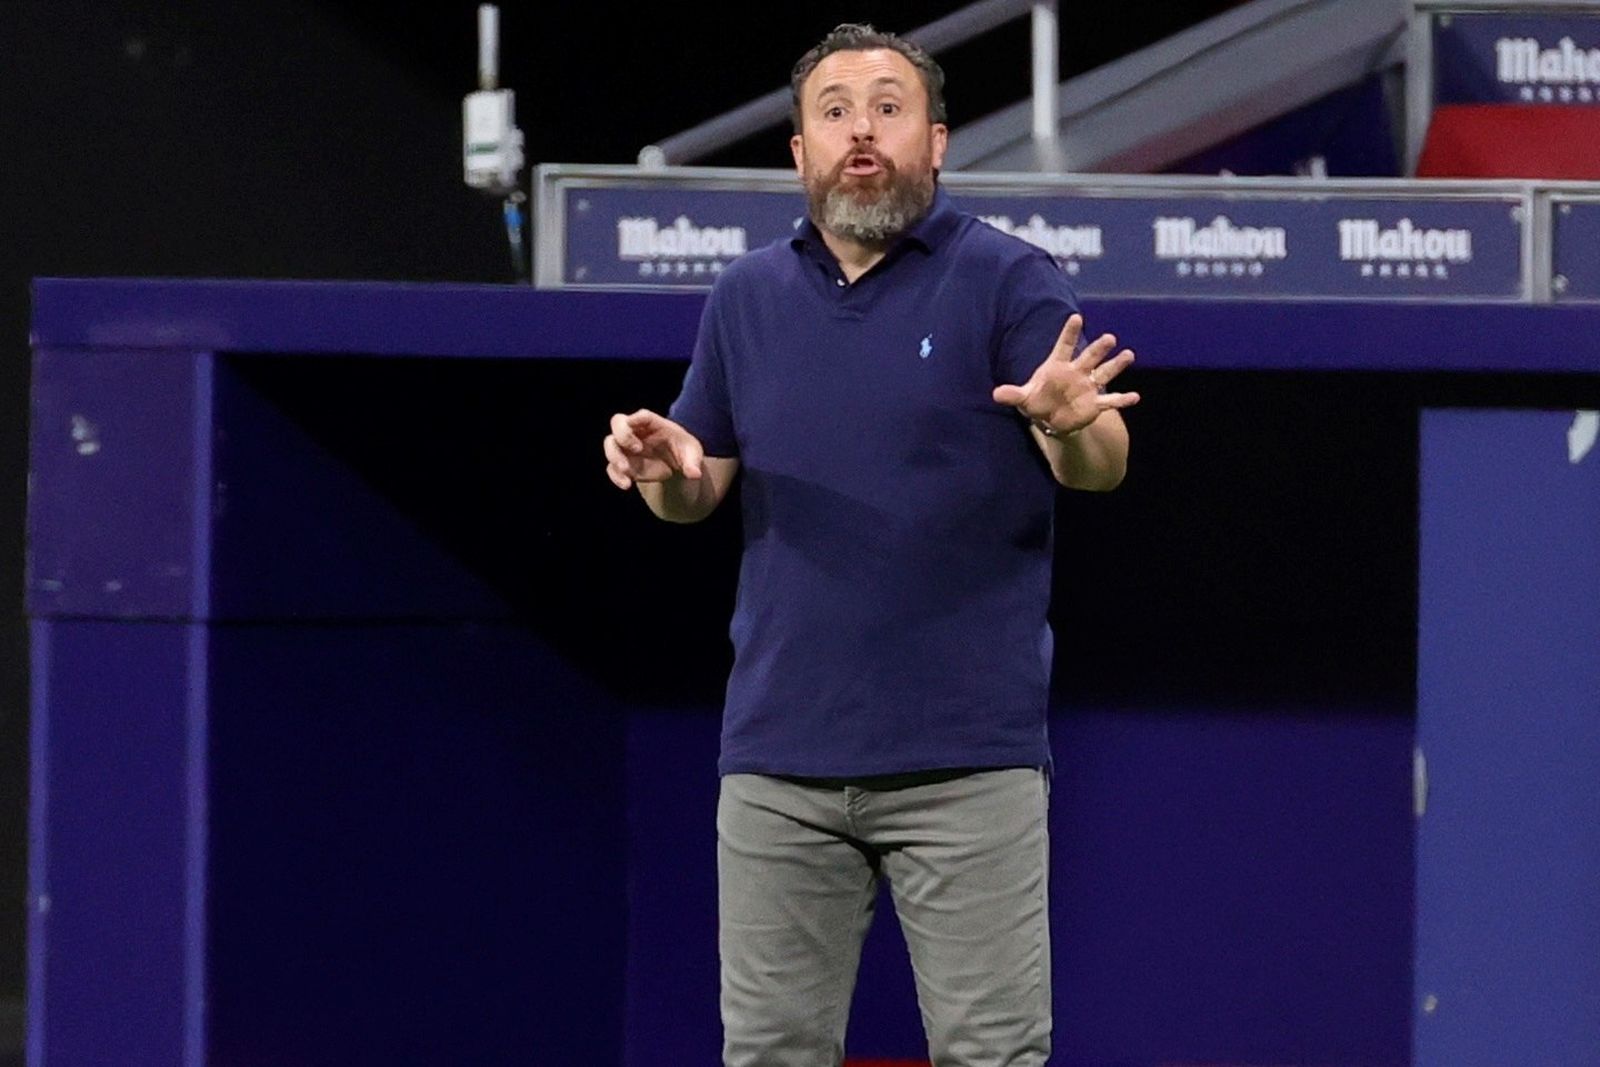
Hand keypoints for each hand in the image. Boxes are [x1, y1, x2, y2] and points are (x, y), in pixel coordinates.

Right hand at [603, 409, 704, 489]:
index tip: (636, 428)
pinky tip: (626, 485)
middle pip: (618, 422)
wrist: (676, 465)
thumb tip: (694, 474)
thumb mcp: (692, 454)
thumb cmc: (683, 451)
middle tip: (637, 449)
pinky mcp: (623, 464)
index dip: (637, 420)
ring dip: (615, 456)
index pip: (642, 416)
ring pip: (610, 444)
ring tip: (626, 471)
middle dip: (623, 435)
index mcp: (653, 423)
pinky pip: (612, 467)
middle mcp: (636, 431)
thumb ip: (692, 463)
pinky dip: (616, 476)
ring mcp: (626, 447)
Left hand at [992, 314, 1139, 436]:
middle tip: (1109, 338)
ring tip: (1128, 354)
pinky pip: (1110, 401)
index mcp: (1057, 366)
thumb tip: (996, 394)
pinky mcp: (1094, 404)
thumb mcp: (1023, 398)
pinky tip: (1135, 397)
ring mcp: (1087, 387)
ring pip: (1104, 373)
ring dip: (1116, 365)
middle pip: (1089, 357)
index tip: (1076, 317)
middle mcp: (1076, 373)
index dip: (1069, 333)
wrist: (1051, 419)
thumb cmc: (1037, 401)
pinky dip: (1122, 399)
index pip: (1064, 346)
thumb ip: (1012, 395)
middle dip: (1099, 348)